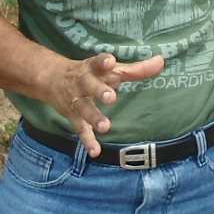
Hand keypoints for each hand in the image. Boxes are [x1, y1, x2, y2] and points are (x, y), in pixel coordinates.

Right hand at [42, 52, 164, 156]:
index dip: (103, 62)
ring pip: (84, 109)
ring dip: (94, 118)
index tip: (110, 61)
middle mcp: (83, 83)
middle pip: (90, 86)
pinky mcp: (73, 117)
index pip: (97, 62)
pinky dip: (87, 141)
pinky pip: (80, 130)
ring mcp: (77, 100)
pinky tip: (95, 152)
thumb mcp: (111, 69)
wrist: (52, 78)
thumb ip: (137, 69)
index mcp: (93, 68)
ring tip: (106, 127)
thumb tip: (161, 61)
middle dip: (99, 91)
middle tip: (111, 98)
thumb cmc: (92, 73)